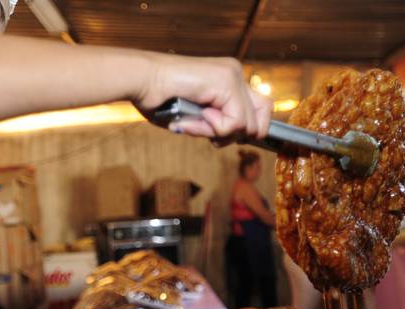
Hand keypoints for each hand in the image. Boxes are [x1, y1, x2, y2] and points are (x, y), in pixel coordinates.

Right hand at [134, 54, 271, 142]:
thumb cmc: (158, 99)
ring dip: (220, 133)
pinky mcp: (227, 82)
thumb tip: (229, 138)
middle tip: (206, 133)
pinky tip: (194, 117)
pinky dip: (214, 129)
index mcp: (228, 78)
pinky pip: (236, 122)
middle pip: (263, 117)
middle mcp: (235, 73)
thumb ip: (215, 125)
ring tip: (194, 123)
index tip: (217, 137)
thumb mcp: (194, 117)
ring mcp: (233, 75)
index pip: (258, 110)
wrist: (141, 80)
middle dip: (235, 136)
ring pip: (250, 124)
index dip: (243, 130)